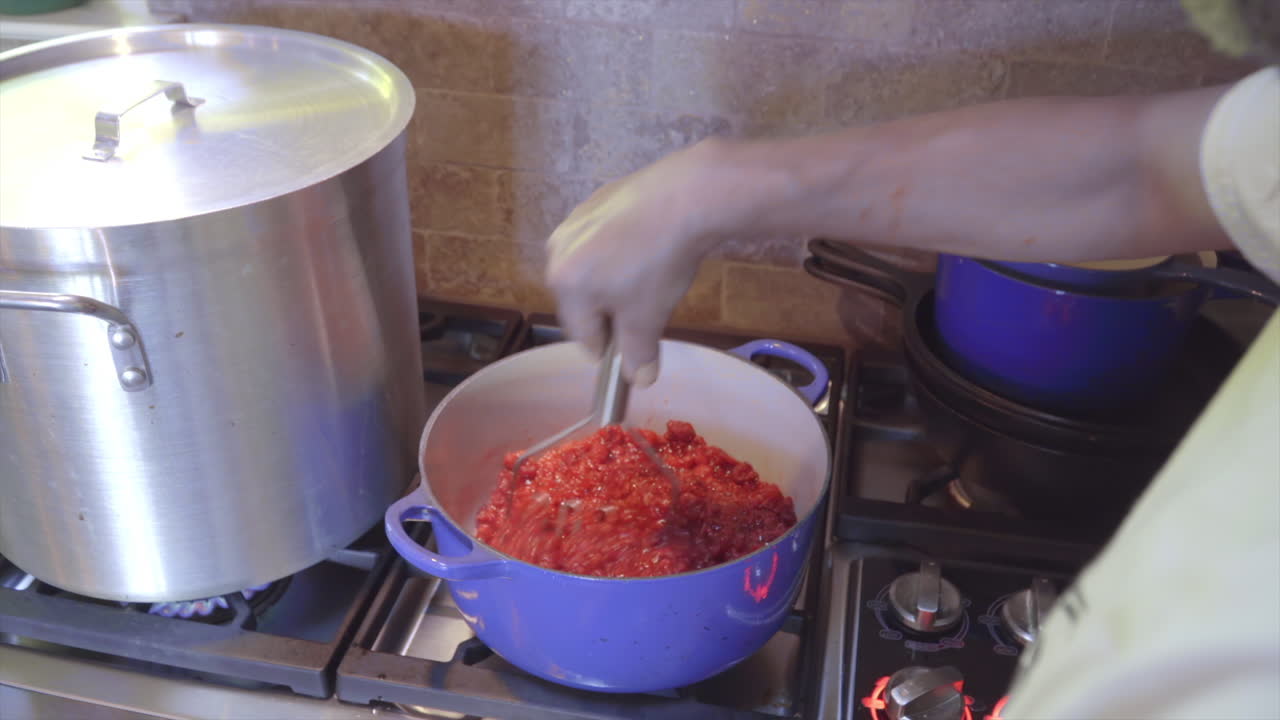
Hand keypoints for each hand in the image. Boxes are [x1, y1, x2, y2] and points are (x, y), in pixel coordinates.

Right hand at [546, 140, 739, 385]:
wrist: (687, 195)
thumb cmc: (660, 263)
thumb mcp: (649, 317)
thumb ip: (638, 353)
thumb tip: (640, 379)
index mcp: (565, 285)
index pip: (585, 338)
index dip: (614, 346)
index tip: (640, 340)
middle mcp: (558, 251)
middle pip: (583, 302)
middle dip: (612, 311)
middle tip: (649, 303)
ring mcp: (575, 221)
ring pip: (593, 270)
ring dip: (617, 281)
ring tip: (652, 272)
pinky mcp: (596, 199)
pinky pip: (603, 241)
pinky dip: (621, 250)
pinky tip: (649, 244)